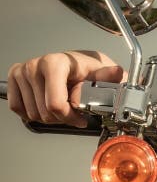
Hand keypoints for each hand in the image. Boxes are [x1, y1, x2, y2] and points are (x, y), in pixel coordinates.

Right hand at [6, 50, 122, 127]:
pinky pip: (19, 109)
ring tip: (63, 105)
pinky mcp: (15, 79)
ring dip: (51, 117)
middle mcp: (35, 65)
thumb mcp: (104, 75)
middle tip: (74, 111)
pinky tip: (48, 103)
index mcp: (55, 63)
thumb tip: (116, 72)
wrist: (79, 66)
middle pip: (45, 113)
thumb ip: (107, 78)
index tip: (82, 116)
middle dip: (63, 118)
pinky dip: (34, 113)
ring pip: (33, 114)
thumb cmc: (90, 71)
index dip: (72, 117)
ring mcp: (23, 72)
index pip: (55, 105)